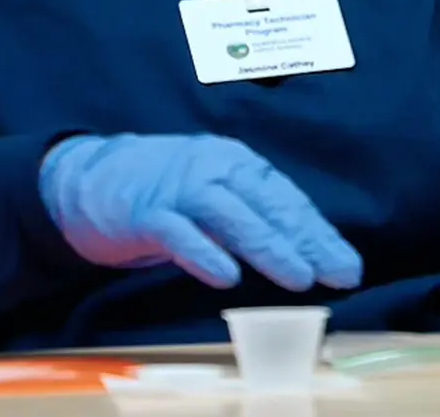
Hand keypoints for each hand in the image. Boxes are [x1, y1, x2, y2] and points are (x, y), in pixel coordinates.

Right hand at [39, 133, 362, 290]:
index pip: (284, 196)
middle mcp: (211, 167)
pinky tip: (226, 276)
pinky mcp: (145, 212)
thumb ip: (252, 217)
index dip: (318, 231)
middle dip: (306, 239)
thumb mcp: (214, 194)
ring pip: (229, 214)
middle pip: (265, 202)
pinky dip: (203, 253)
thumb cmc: (165, 192)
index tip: (347, 264)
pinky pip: (178, 231)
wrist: (92, 178)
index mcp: (233, 161)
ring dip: (266, 245)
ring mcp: (177, 187)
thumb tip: (307, 253)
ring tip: (298, 277)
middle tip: (339, 272)